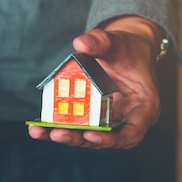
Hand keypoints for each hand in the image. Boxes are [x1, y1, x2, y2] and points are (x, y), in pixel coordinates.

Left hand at [28, 16, 163, 148]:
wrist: (124, 49)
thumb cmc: (128, 48)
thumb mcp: (118, 42)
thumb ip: (101, 42)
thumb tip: (81, 43)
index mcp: (144, 107)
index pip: (132, 133)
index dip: (112, 139)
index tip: (92, 136)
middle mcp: (126, 119)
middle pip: (103, 138)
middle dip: (78, 138)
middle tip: (56, 134)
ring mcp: (108, 120)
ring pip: (86, 135)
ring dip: (63, 135)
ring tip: (38, 132)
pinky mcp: (92, 116)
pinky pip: (76, 125)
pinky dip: (57, 126)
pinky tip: (37, 125)